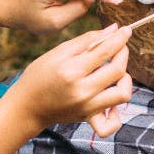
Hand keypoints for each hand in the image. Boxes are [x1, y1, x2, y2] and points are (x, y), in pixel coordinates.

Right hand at [7, 23, 132, 137]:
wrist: (27, 106)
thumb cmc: (39, 76)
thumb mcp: (58, 52)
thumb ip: (87, 40)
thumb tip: (113, 29)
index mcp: (72, 70)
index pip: (105, 51)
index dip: (120, 38)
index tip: (126, 30)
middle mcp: (82, 90)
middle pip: (118, 70)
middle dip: (123, 54)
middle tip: (119, 47)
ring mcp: (87, 107)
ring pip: (122, 94)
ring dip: (125, 80)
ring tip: (116, 73)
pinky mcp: (88, 118)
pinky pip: (111, 124)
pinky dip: (116, 113)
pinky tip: (110, 100)